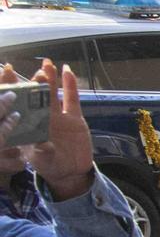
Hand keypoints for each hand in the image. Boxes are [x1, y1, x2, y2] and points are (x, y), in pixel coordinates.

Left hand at [0, 60, 91, 200]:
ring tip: (47, 64)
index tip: (7, 73)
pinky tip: (68, 71)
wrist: (72, 172)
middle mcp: (43, 117)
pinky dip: (71, 85)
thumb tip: (41, 142)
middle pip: (35, 95)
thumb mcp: (43, 161)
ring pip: (52, 93)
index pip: (19, 104)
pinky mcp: (75, 118)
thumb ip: (41, 151)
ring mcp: (59, 116)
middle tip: (30, 68)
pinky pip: (72, 98)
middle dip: (31, 81)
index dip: (13, 89)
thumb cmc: (51, 166)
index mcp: (30, 126)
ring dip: (49, 79)